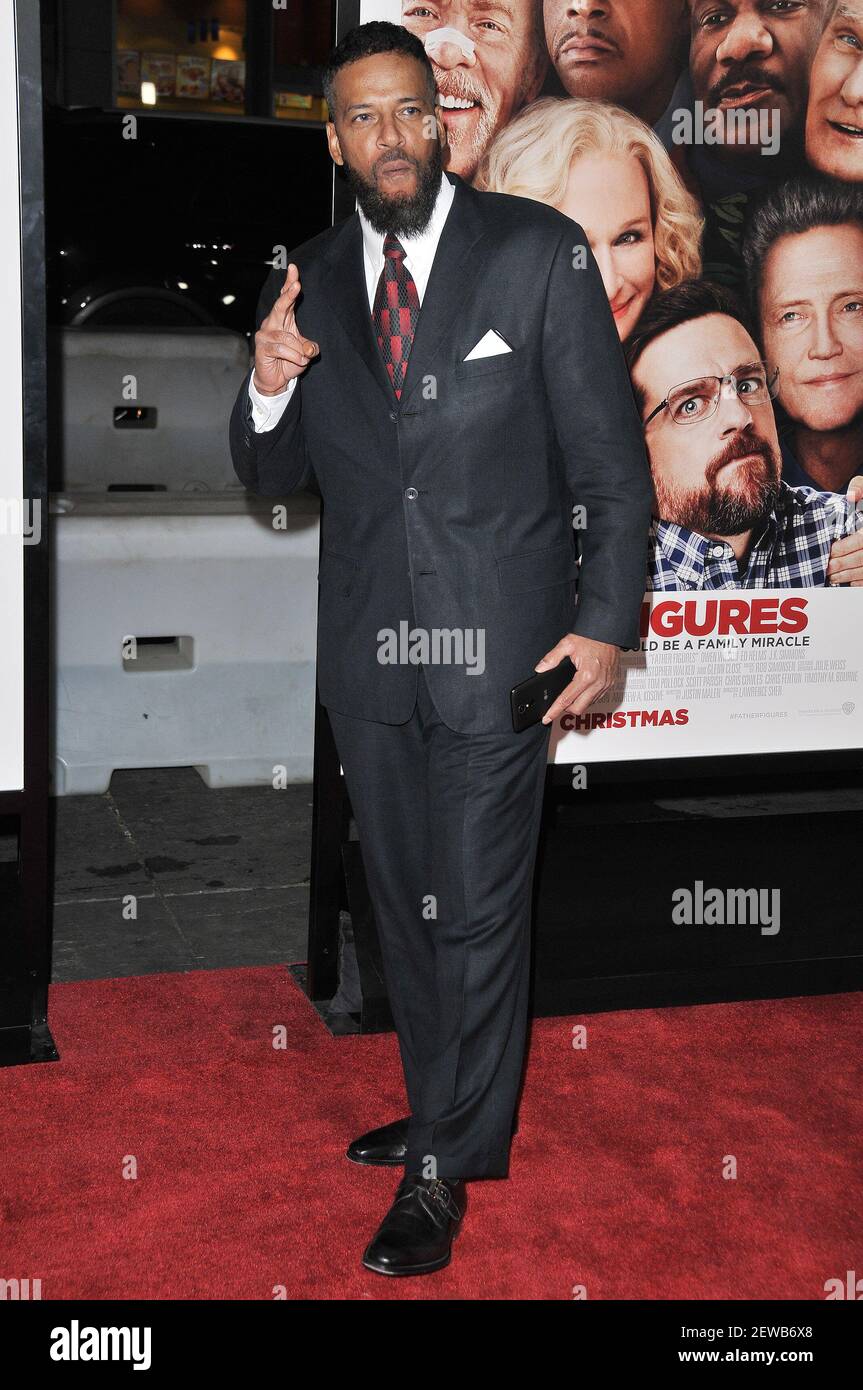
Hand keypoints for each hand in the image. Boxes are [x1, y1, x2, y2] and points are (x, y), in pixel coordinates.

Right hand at [253, 263, 319, 395]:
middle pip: (280, 306)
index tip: (293, 268)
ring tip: (302, 358)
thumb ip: (310, 347)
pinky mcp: (262, 347)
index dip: (289, 283)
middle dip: (288, 295)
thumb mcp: (306, 353)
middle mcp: (272, 323)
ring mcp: (265, 334)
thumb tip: (310, 349)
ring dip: (298, 349)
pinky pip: (282, 348)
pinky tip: (297, 361)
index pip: (286, 298)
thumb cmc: (290, 361)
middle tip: (296, 285)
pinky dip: (294, 356)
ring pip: (287, 336)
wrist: (276, 379)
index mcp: (284, 318)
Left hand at [535, 633, 619, 723]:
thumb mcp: (567, 644)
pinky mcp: (611, 683)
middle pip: (579, 709)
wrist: (610, 632)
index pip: (566, 700)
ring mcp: (606, 684)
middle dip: (566, 710)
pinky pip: (597, 698)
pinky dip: (587, 698)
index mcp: (586, 675)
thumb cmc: (592, 637)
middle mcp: (598, 683)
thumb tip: (540, 668)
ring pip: (589, 705)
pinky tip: (581, 691)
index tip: (547, 718)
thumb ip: (552, 658)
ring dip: (577, 704)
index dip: (554, 711)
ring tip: (569, 697)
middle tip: (557, 705)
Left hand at [826, 474, 862, 585]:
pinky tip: (847, 582)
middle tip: (826, 567)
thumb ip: (860, 487)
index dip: (845, 547)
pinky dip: (858, 582)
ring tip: (831, 576)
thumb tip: (851, 496)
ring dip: (848, 576)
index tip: (830, 551)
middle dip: (842, 564)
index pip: (862, 540)